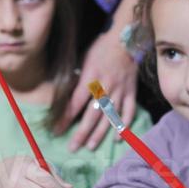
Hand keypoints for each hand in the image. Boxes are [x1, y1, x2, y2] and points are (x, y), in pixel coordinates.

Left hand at [58, 31, 138, 150]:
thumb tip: (68, 97)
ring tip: (91, 146)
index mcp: (91, 78)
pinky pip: (128, 111)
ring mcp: (120, 90)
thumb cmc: (101, 48)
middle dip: (82, 133)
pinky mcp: (131, 92)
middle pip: (92, 114)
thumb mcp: (84, 60)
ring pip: (109, 116)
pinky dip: (124, 125)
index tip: (57, 131)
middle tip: (73, 147)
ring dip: (100, 133)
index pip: (76, 102)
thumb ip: (78, 79)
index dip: (66, 118)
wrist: (125, 39)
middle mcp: (105, 87)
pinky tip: (118, 138)